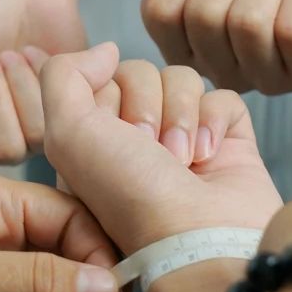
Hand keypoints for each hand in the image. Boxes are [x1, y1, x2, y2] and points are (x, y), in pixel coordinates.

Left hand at [40, 43, 282, 255]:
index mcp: (91, 143)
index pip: (99, 78)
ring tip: (183, 161)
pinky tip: (210, 159)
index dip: (107, 98)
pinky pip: (222, 97)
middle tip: (150, 153)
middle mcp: (134, 144)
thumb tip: (105, 49)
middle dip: (146, 108)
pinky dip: (215, 123)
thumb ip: (63, 75)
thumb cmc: (132, 199)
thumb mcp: (67, 134)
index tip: (111, 138)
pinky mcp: (229, 146)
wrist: (201, 242)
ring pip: (181, 80)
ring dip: (180, 116)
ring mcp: (184, 144)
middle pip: (140, 73)